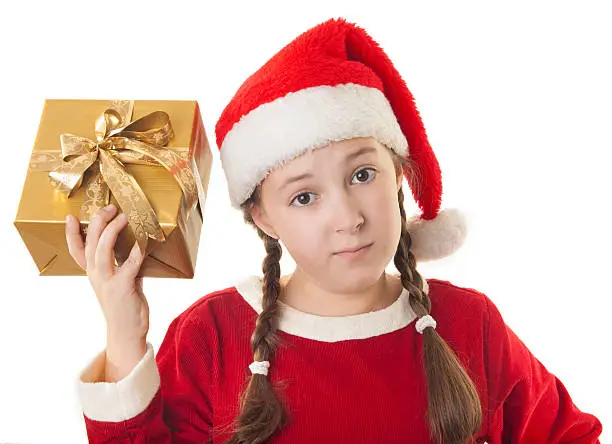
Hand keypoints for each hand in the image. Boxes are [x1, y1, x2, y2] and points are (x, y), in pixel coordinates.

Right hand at [65, 204, 149, 343]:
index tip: (71, 217)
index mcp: (93, 273)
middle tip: (110, 207)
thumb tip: (134, 246)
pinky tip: (144, 239)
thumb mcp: (118, 282)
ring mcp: (107, 281)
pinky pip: (130, 263)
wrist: (126, 333)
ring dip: (113, 230)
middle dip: (99, 222)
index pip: (76, 251)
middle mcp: (96, 275)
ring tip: (124, 216)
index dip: (72, 234)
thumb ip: (121, 264)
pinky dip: (137, 249)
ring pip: (102, 249)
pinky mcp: (122, 286)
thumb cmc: (125, 306)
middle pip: (90, 242)